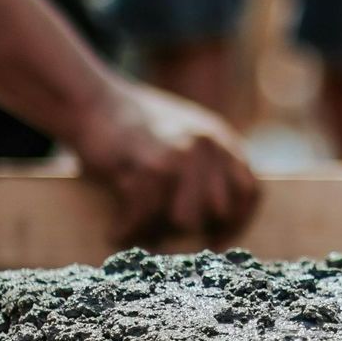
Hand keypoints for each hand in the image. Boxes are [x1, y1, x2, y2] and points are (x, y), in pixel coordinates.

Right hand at [71, 81, 260, 244]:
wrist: (92, 99)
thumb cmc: (135, 128)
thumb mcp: (186, 135)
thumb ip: (209, 167)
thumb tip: (217, 220)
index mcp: (222, 139)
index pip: (249, 192)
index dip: (237, 222)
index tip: (217, 240)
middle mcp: (208, 145)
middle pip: (216, 212)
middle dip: (191, 229)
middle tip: (164, 236)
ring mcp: (181, 154)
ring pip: (184, 219)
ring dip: (158, 232)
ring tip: (138, 232)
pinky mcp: (149, 165)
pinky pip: (146, 216)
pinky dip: (128, 229)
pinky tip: (117, 232)